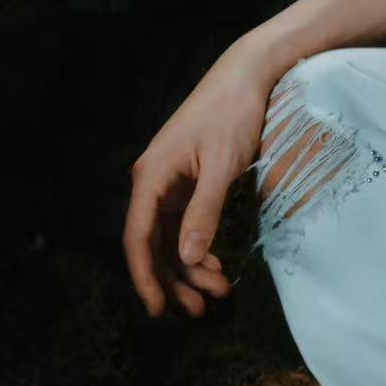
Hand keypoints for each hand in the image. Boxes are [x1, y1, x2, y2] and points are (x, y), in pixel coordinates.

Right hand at [122, 39, 281, 317]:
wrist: (247, 75)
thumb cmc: (234, 114)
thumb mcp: (223, 165)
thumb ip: (204, 211)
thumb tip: (186, 258)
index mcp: (151, 176)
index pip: (138, 238)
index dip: (146, 277)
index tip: (159, 310)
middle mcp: (152, 181)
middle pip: (152, 243)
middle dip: (174, 280)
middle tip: (202, 310)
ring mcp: (168, 180)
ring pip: (168, 237)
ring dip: (188, 267)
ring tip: (218, 293)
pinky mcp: (186, 179)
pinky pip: (183, 222)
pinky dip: (197, 246)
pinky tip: (215, 265)